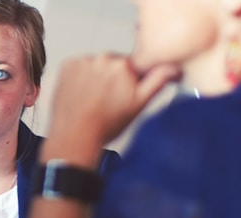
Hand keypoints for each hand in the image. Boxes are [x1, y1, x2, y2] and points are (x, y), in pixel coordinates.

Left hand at [47, 54, 177, 150]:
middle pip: (113, 64)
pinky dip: (80, 77)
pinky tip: (81, 94)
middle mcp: (102, 58)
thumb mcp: (139, 104)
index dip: (131, 81)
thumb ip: (158, 81)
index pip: (133, 66)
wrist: (75, 135)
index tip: (124, 93)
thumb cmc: (106, 125)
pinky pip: (78, 67)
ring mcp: (82, 61)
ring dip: (96, 77)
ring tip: (93, 99)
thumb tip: (174, 67)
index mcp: (124, 65)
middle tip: (108, 100)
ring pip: (96, 65)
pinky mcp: (67, 65)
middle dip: (113, 78)